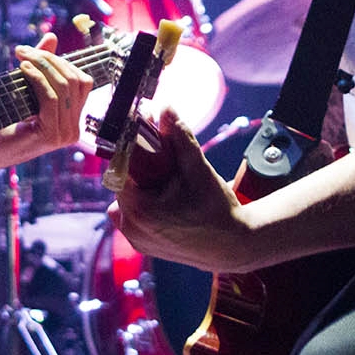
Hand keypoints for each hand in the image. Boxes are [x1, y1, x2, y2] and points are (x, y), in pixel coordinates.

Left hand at [0, 32, 90, 171]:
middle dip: (50, 60)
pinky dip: (38, 79)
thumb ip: (42, 66)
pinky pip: (51, 98)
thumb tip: (52, 36)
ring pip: (64, 87)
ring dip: (42, 66)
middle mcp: (74, 130)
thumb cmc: (2, 122)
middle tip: (24, 51)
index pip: (82, 82)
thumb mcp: (26, 90)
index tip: (33, 51)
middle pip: (75, 81)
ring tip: (22, 57)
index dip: (61, 62)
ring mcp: (65, 134)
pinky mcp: (51, 135)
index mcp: (73, 120)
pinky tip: (23, 70)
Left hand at [107, 108, 246, 272]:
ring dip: (142, 186)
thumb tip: (166, 108)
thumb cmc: (217, 209)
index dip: (132, 150)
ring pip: (127, 198)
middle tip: (164, 162)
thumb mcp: (198, 168)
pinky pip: (133, 215)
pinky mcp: (143, 245)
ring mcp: (136, 240)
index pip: (120, 167)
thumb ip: (179, 136)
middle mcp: (131, 228)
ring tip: (168, 183)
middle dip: (140, 168)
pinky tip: (166, 200)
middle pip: (123, 182)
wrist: (234, 246)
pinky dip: (145, 203)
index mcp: (139, 209)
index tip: (146, 140)